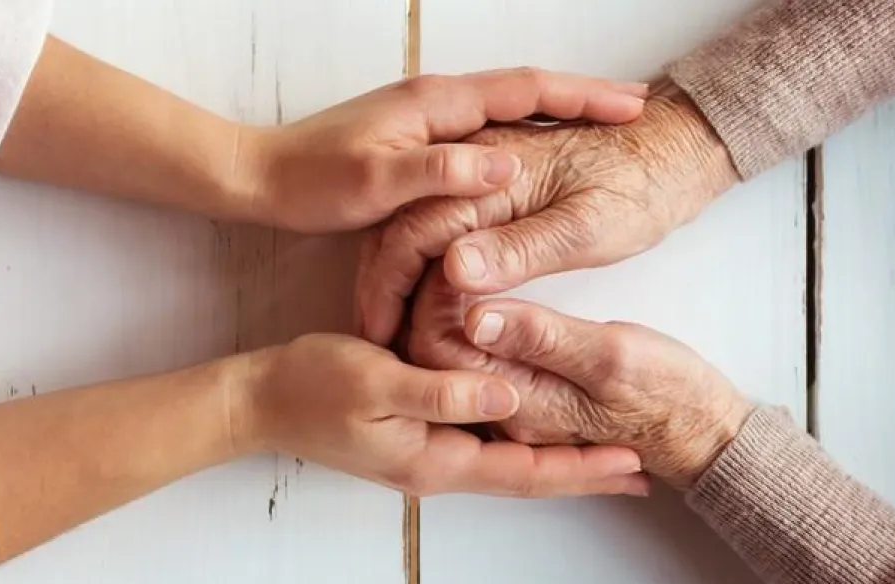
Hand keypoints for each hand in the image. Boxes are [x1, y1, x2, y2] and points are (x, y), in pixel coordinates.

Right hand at [234, 333, 649, 496]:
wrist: (261, 399)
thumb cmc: (313, 386)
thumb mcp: (379, 381)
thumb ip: (444, 392)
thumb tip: (509, 395)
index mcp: (435, 458)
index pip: (525, 471)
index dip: (581, 471)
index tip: (632, 465)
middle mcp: (438, 464)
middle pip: (526, 474)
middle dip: (582, 473)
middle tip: (638, 468)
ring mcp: (427, 452)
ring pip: (508, 460)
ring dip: (558, 458)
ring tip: (603, 451)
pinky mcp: (417, 434)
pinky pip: (485, 443)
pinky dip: (521, 438)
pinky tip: (537, 423)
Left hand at [241, 68, 647, 233]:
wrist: (260, 177)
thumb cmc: (312, 181)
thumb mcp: (375, 183)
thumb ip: (438, 173)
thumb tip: (503, 167)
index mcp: (437, 104)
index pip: (526, 88)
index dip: (582, 97)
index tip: (632, 105)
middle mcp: (437, 101)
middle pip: (527, 88)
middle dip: (583, 96)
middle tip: (635, 108)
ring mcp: (428, 118)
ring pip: (510, 107)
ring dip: (558, 111)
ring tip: (604, 123)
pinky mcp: (418, 138)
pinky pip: (488, 127)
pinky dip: (526, 130)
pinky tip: (539, 150)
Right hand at [357, 89, 738, 344]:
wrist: (671, 149)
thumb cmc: (639, 187)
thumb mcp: (586, 228)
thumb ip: (520, 250)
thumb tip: (452, 272)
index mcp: (489, 174)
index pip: (412, 230)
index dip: (389, 285)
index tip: (380, 332)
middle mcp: (473, 168)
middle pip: (401, 229)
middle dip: (381, 286)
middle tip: (375, 341)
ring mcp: (478, 177)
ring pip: (414, 229)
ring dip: (396, 278)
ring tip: (390, 331)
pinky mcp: (490, 191)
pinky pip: (438, 228)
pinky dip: (422, 267)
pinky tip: (423, 304)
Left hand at [405, 266, 751, 488]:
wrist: (700, 429)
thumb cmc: (667, 393)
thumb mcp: (612, 355)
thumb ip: (542, 336)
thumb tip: (474, 314)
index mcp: (514, 403)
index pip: (434, 350)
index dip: (433, 295)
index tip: (455, 251)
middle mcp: (498, 410)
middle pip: (430, 352)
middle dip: (431, 296)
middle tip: (452, 245)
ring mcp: (509, 402)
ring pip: (450, 350)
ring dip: (448, 303)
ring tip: (463, 255)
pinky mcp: (524, 390)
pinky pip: (476, 353)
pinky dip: (468, 315)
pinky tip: (481, 282)